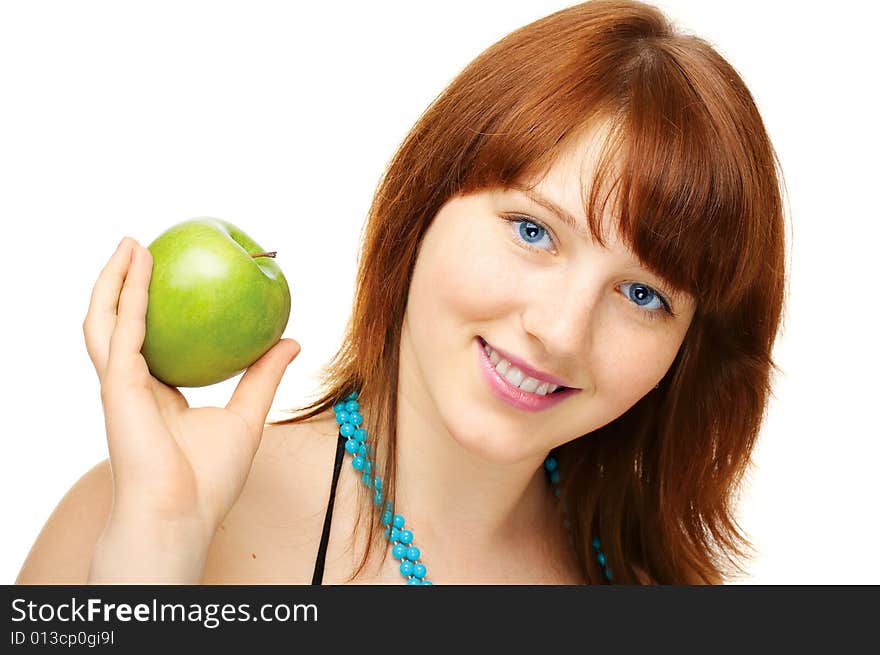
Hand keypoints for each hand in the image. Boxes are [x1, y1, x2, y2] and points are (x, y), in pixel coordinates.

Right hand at [83, 237, 300, 538]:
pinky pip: (122, 332)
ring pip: (106, 320)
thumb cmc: (210, 478)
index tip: (175, 277)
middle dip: (125, 284)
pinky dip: (127, 298)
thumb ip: (263, 376)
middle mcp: (132, 385)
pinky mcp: (117, 387)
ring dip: (114, 280)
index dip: (155, 309)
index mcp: (157, 394)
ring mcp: (120, 385)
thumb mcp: (247, 415)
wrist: (183, 513)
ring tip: (132, 243)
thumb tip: (291, 340)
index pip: (151, 340)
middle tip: (143, 246)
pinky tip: (138, 269)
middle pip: (120, 323)